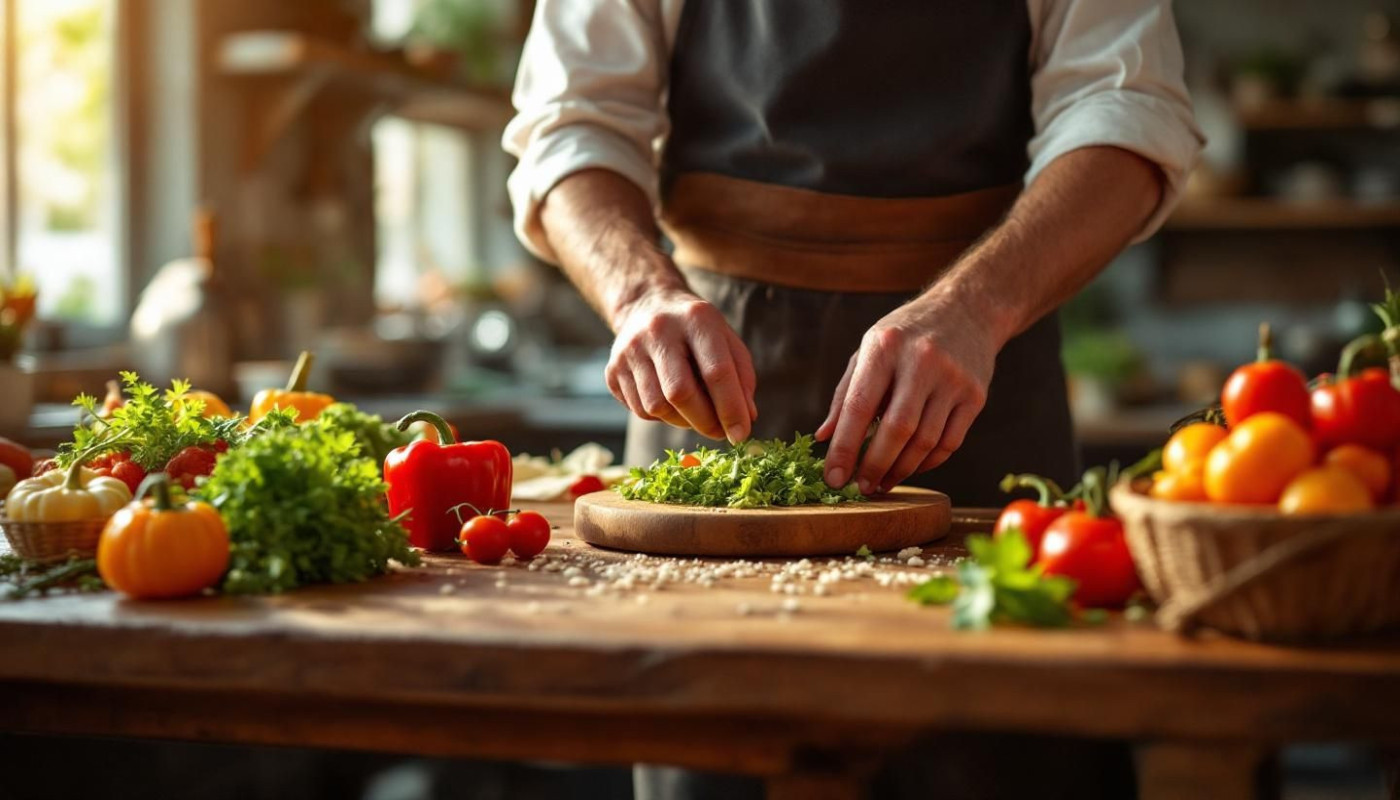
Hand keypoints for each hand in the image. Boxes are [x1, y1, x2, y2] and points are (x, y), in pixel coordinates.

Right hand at [606, 287, 757, 442]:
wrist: (648, 307)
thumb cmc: (696, 331)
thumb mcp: (726, 341)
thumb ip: (741, 378)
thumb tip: (745, 419)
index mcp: (695, 318)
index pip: (716, 371)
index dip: (731, 409)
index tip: (741, 435)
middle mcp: (658, 330)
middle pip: (681, 393)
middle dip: (705, 422)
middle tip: (720, 433)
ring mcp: (629, 350)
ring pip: (657, 407)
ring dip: (683, 422)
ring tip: (696, 414)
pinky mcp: (612, 369)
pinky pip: (640, 410)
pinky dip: (662, 417)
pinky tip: (671, 404)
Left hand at [816, 292, 998, 493]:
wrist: (968, 309)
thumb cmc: (907, 334)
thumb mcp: (869, 350)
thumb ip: (846, 394)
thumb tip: (823, 437)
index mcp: (884, 347)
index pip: (859, 407)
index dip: (845, 448)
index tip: (834, 478)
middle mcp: (921, 361)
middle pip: (897, 429)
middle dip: (875, 466)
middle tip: (861, 488)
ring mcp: (953, 379)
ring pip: (926, 442)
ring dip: (901, 470)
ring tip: (882, 483)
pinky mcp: (976, 395)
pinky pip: (950, 443)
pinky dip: (927, 463)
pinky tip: (910, 467)